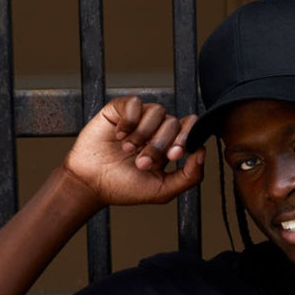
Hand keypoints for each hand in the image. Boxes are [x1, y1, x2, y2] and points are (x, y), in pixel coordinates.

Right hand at [64, 96, 204, 206]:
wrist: (91, 183)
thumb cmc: (124, 188)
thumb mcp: (162, 190)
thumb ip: (189, 176)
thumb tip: (203, 152)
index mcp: (170, 147)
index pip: (191, 129)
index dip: (187, 138)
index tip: (174, 155)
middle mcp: (157, 130)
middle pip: (173, 123)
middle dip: (160, 144)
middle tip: (142, 162)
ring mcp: (139, 119)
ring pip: (157, 111)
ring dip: (143, 134)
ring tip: (128, 151)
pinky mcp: (120, 109)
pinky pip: (135, 103)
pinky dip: (129, 121)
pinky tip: (119, 135)